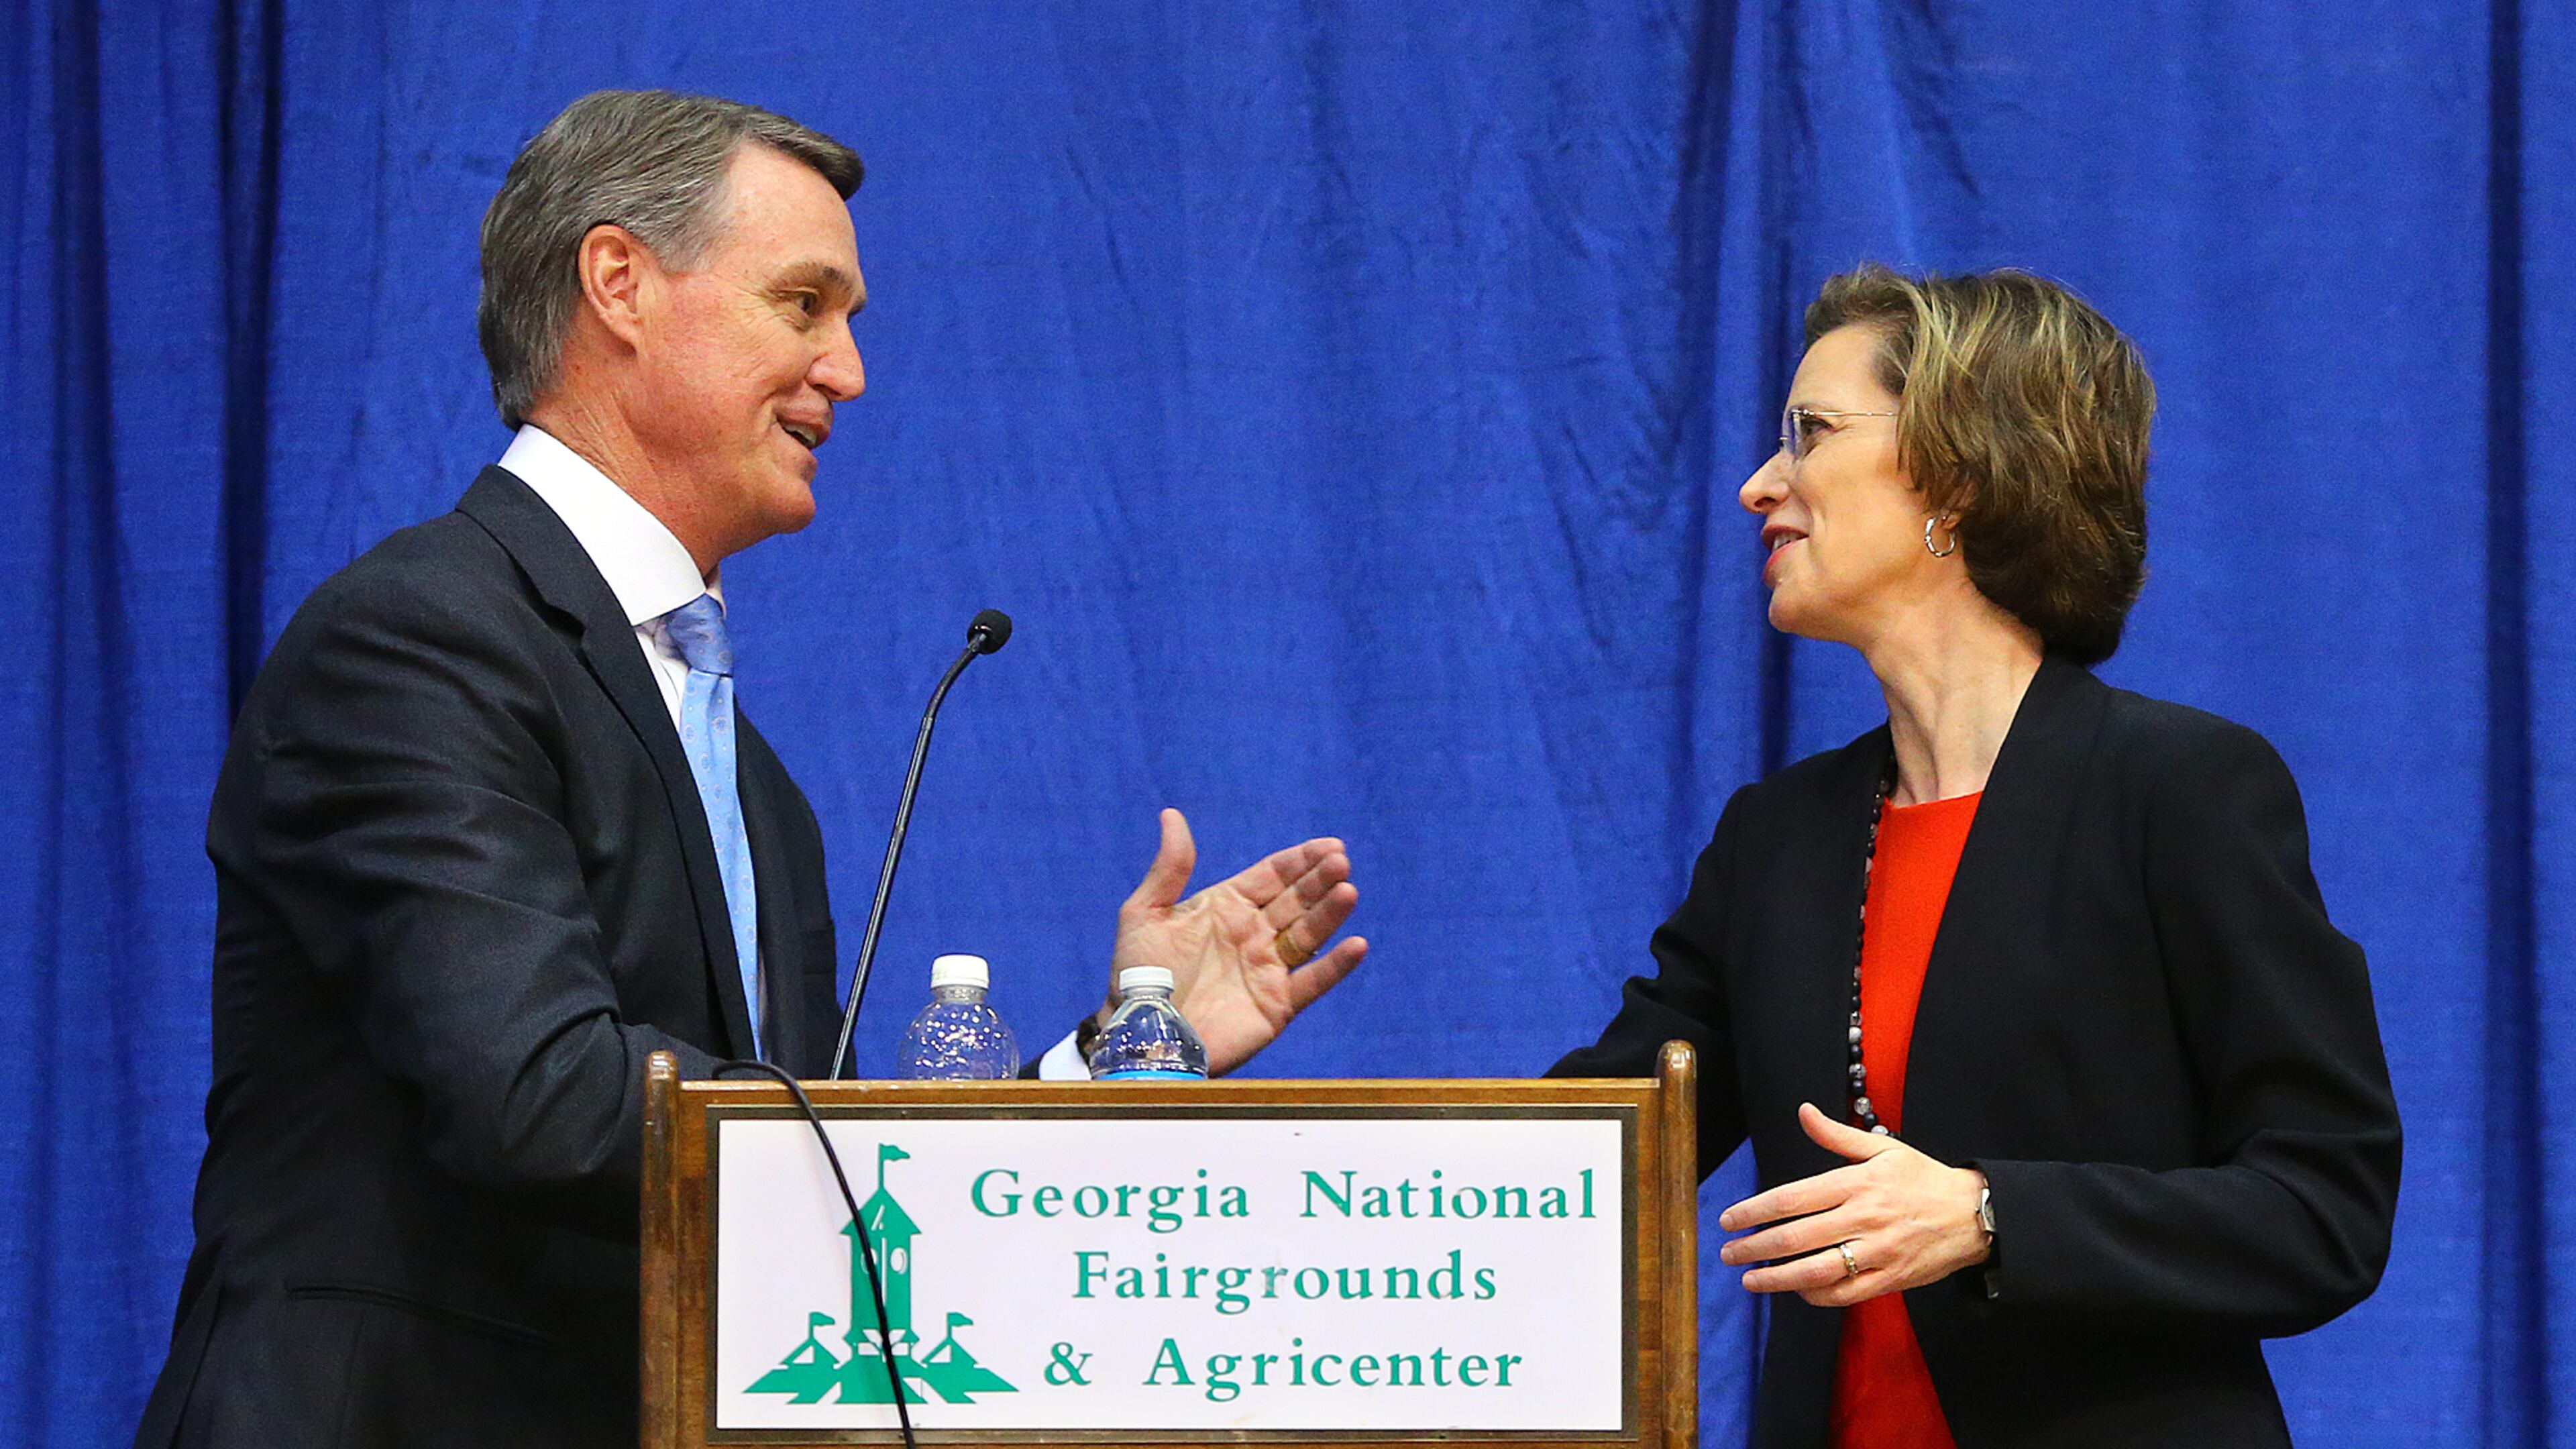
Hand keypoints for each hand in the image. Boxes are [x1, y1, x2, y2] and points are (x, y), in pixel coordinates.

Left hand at [1108, 808, 1366, 1074]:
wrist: (1140, 1033)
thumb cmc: (1138, 974)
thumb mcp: (1145, 914)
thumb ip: (1169, 868)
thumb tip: (1172, 814)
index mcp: (1227, 907)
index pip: (1273, 875)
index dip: (1301, 860)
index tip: (1329, 845)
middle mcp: (1253, 934)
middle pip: (1296, 900)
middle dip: (1320, 880)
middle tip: (1341, 862)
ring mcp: (1268, 969)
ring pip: (1309, 934)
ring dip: (1330, 913)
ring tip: (1349, 891)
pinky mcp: (1277, 1004)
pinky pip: (1313, 981)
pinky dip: (1336, 965)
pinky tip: (1357, 945)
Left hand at [1714, 1102, 1990, 1307]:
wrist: (1974, 1214)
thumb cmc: (1923, 1178)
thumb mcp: (1883, 1148)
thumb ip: (1836, 1135)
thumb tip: (1803, 1111)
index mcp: (1856, 1183)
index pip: (1793, 1198)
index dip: (1755, 1210)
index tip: (1729, 1219)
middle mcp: (1863, 1217)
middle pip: (1797, 1237)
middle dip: (1755, 1247)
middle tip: (1729, 1252)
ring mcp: (1878, 1251)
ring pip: (1817, 1271)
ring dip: (1777, 1278)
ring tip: (1750, 1279)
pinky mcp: (1891, 1278)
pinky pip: (1845, 1293)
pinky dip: (1816, 1295)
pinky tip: (1796, 1290)